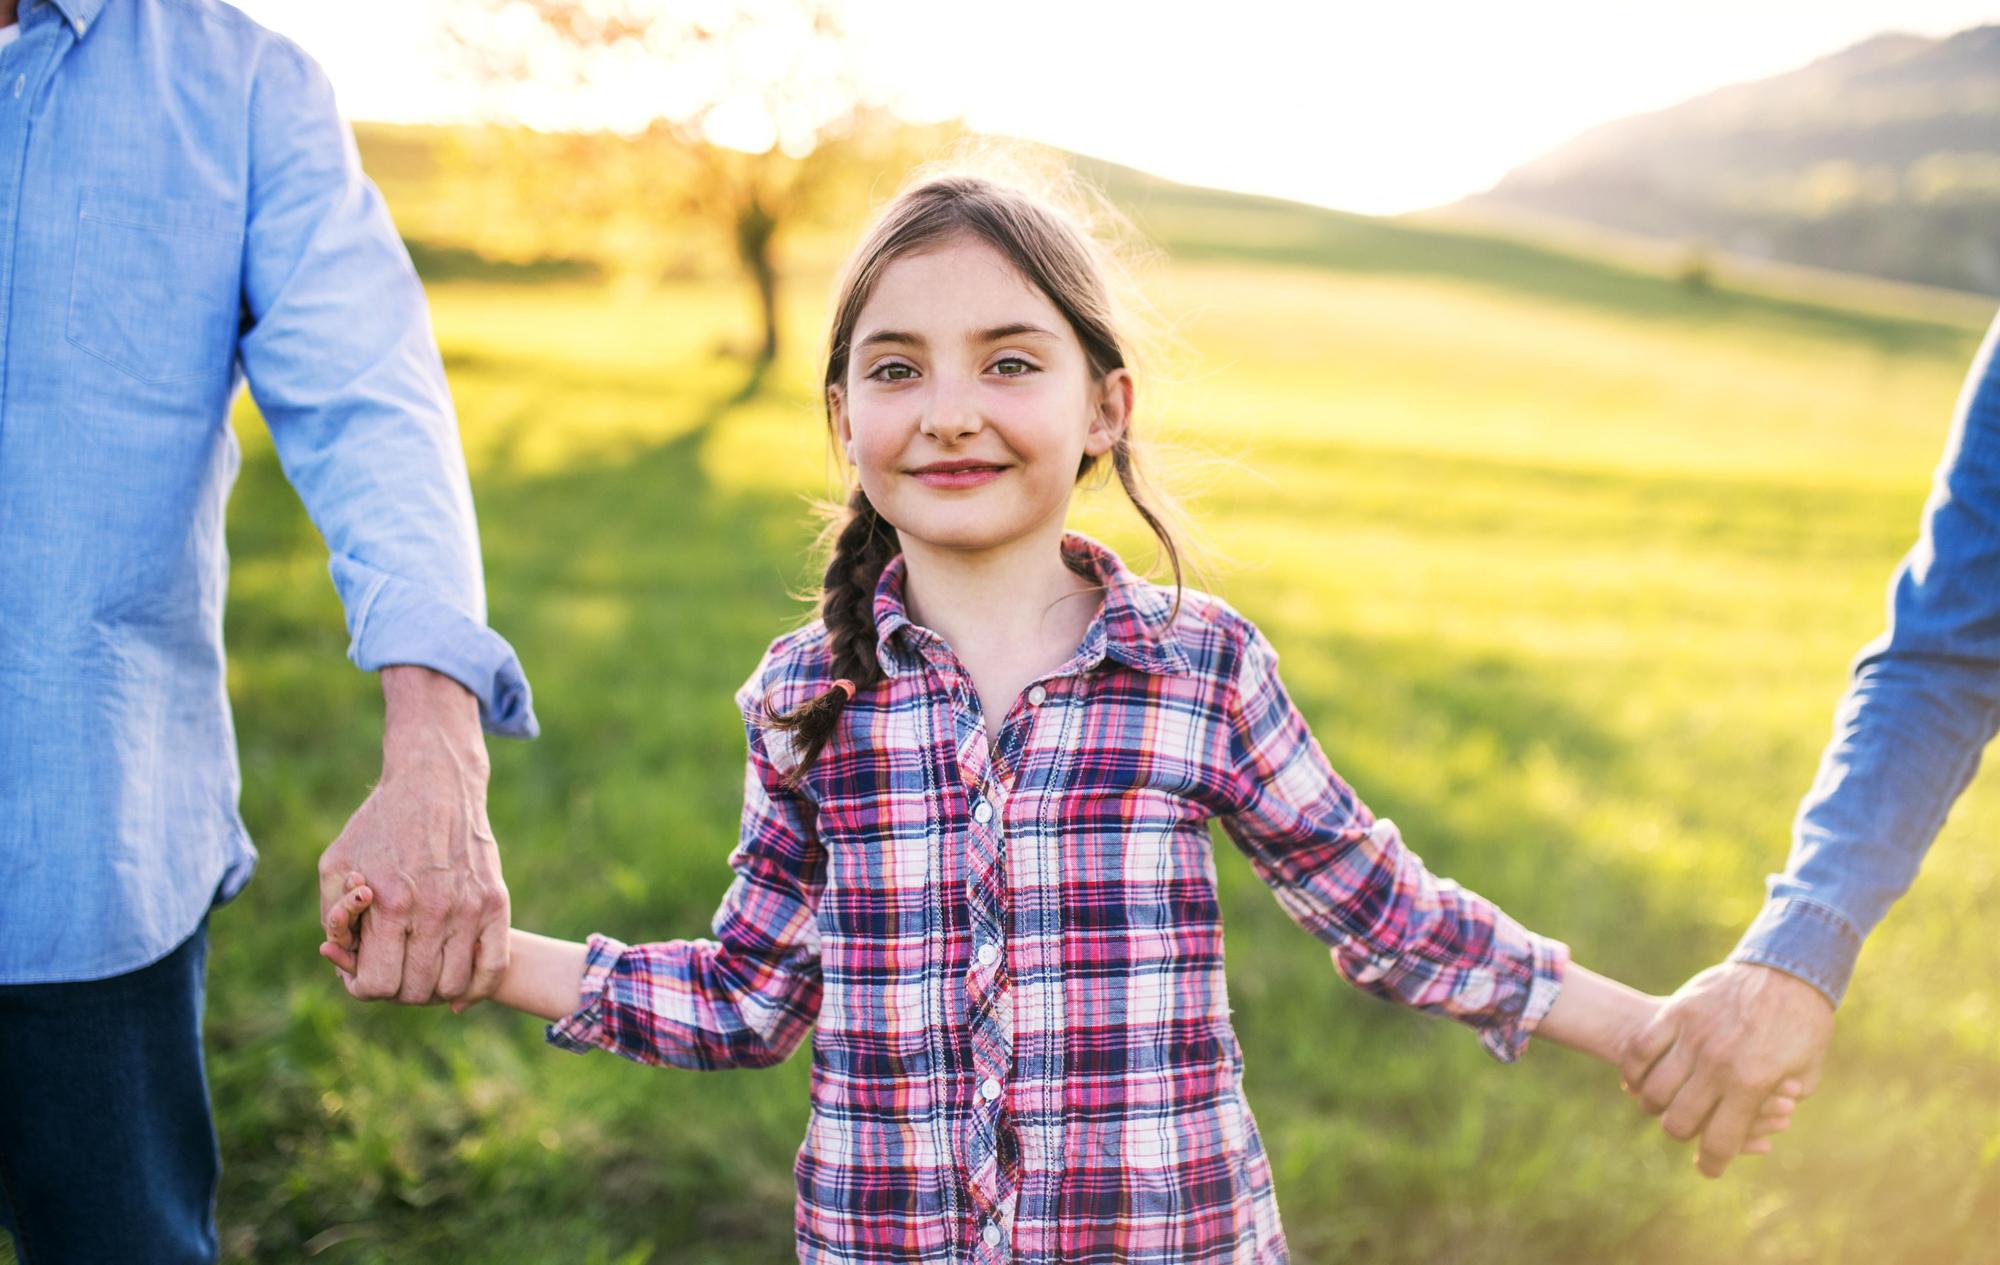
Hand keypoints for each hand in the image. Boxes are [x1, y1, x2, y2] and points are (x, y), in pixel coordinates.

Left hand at [316, 666, 509, 1007]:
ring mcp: (470, 907)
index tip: (364, 972)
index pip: (378, 984)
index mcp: (389, 902)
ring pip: (454, 986)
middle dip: (397, 990)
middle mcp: (433, 910)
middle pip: (416, 991)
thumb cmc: (378, 826)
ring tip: (422, 971)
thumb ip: (333, 919)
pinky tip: (459, 993)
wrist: (435, 783)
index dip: (364, 988)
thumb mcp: (336, 864)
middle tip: (394, 968)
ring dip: (434, 991)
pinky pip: (494, 967)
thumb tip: (343, 959)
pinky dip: (476, 990)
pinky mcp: (496, 901)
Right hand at [1619, 961, 1835, 1177]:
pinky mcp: (1675, 1012)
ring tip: (1663, 1105)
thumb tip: (1754, 1126)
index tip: (1707, 1168)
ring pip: (1654, 1090)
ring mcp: (1693, 1036)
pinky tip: (1638, 1079)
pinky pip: (1640, 1050)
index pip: (1720, 1141)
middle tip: (1687, 1130)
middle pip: (1680, 1121)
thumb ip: (1778, 1105)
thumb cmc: (1803, 1024)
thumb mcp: (1805, 1074)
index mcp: (1751, 1083)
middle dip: (1682, 1135)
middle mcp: (1717, 1064)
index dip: (1712, 1163)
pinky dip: (1634, 1071)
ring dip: (1656, 1107)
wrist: (1787, 969)